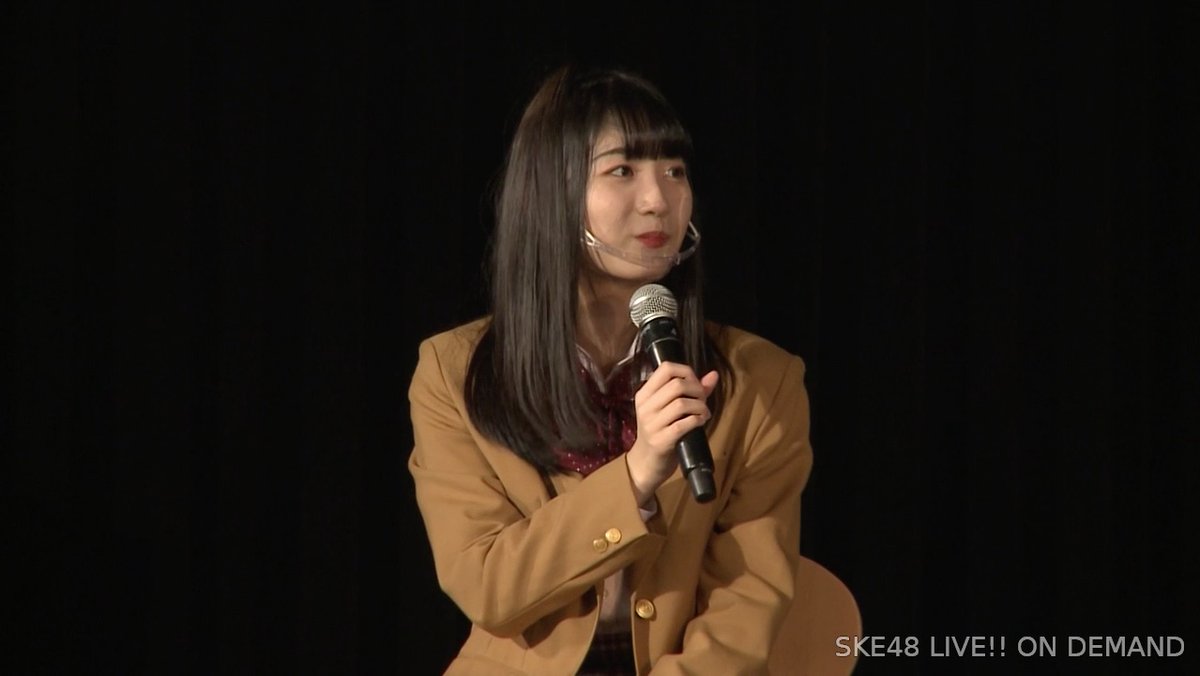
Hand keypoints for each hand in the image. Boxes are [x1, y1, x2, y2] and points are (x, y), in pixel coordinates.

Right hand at [626, 362, 719, 505]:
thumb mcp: (669, 409)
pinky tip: (701, 421)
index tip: (695, 383)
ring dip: (700, 406)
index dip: (686, 371)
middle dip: (697, 390)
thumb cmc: (660, 431)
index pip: (665, 368)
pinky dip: (698, 420)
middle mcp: (646, 406)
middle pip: (677, 384)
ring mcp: (652, 424)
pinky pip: (684, 424)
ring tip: (704, 412)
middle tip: (702, 400)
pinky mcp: (661, 440)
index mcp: (645, 394)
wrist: (646, 462)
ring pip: (682, 403)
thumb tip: (714, 375)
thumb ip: (692, 390)